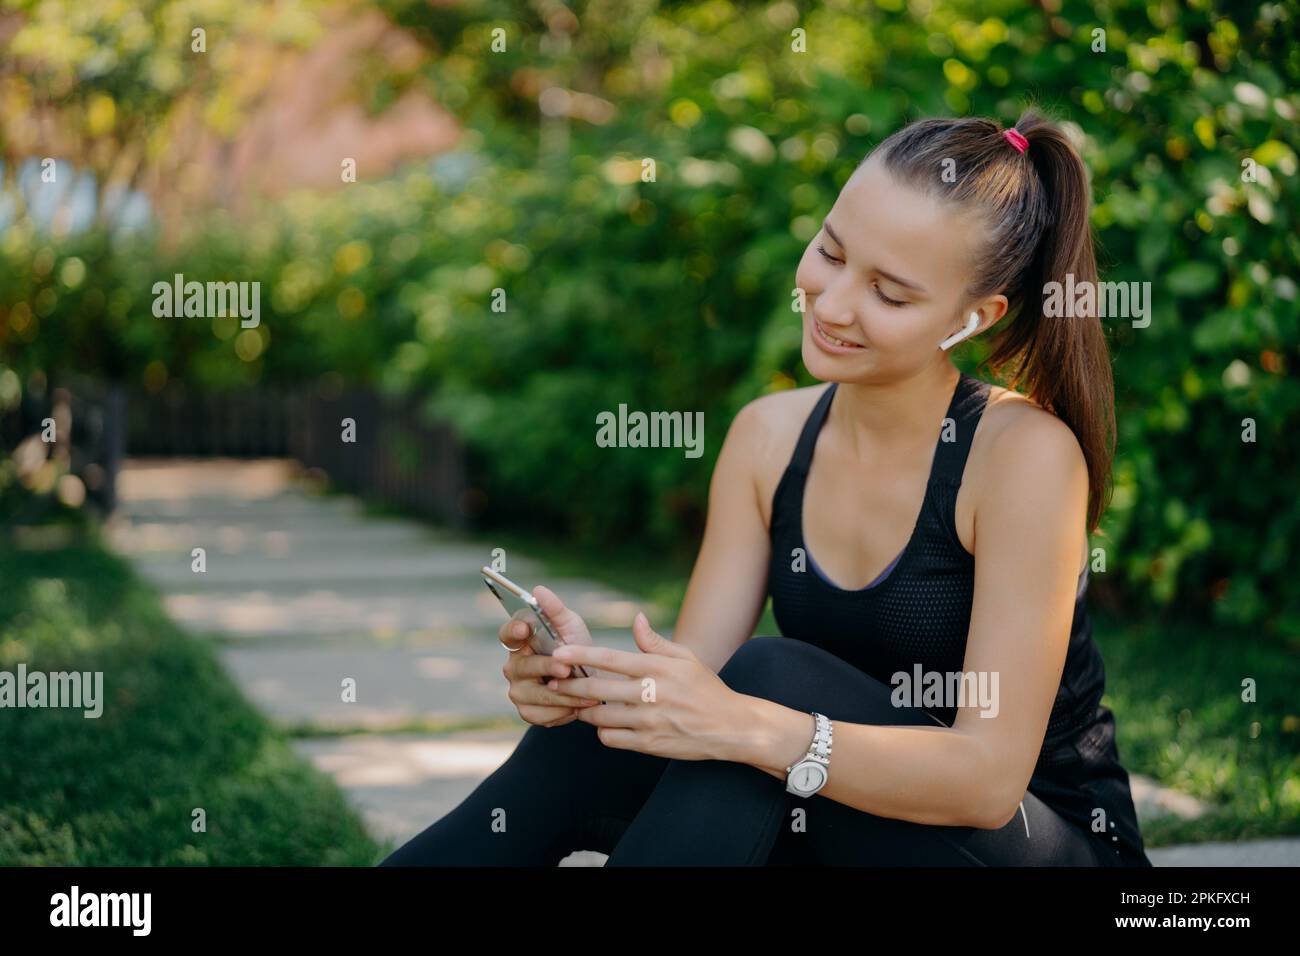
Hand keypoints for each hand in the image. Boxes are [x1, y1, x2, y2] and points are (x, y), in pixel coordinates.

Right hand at [500, 585, 600, 727]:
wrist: (593, 683)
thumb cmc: (576, 648)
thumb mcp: (571, 626)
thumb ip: (555, 609)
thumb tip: (538, 590)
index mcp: (521, 642)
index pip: (507, 634)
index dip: (513, 631)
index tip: (525, 629)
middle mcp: (514, 666)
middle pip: (523, 667)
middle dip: (546, 667)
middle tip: (566, 668)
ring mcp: (518, 691)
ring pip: (535, 694)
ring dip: (563, 694)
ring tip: (587, 694)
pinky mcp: (528, 712)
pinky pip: (541, 715)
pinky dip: (562, 712)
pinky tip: (579, 707)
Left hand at [549, 611, 748, 760]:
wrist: (731, 727)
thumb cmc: (705, 688)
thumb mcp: (686, 658)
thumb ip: (655, 642)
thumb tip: (636, 619)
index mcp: (658, 668)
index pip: (611, 659)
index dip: (581, 656)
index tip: (559, 653)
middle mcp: (652, 694)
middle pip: (597, 690)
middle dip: (569, 685)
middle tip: (554, 682)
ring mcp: (650, 722)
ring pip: (600, 717)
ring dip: (584, 711)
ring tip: (578, 703)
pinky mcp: (650, 745)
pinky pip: (612, 739)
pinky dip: (603, 732)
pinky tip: (605, 725)